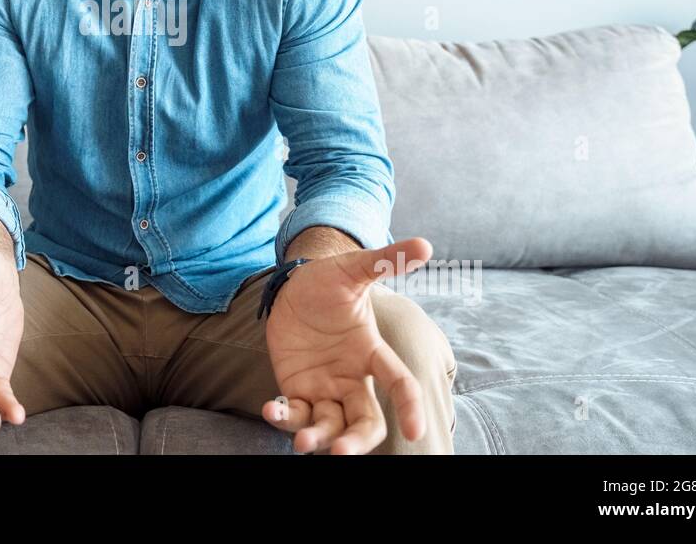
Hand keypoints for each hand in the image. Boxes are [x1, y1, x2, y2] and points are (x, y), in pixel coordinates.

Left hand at [261, 237, 432, 453]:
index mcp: (371, 351)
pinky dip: (283, 418)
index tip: (416, 431)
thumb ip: (386, 261)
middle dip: (357, 440)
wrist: (293, 287)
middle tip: (341, 452)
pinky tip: (270, 411)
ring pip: (330, 425)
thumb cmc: (329, 280)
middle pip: (365, 420)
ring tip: (303, 443)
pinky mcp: (297, 389)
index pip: (398, 382)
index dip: (409, 406)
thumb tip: (425, 244)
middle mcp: (352, 376)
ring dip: (318, 438)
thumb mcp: (354, 269)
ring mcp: (324, 386)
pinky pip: (294, 413)